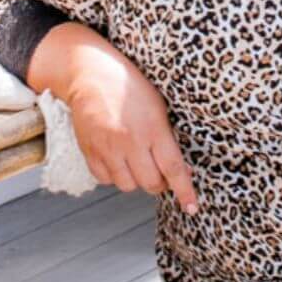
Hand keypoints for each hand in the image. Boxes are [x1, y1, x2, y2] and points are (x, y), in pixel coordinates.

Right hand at [50, 31, 198, 214]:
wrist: (91, 74)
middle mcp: (129, 142)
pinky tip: (119, 160)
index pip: (173, 168)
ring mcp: (107, 148)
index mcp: (153, 129)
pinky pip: (105, 179)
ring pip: (128, 185)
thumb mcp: (159, 107)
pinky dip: (115, 176)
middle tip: (162, 173)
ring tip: (139, 163)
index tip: (192, 207)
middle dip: (161, 184)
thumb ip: (167, 138)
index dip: (184, 191)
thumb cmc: (131, 88)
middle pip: (151, 183)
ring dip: (137, 180)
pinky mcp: (89, 151)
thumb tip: (180, 170)